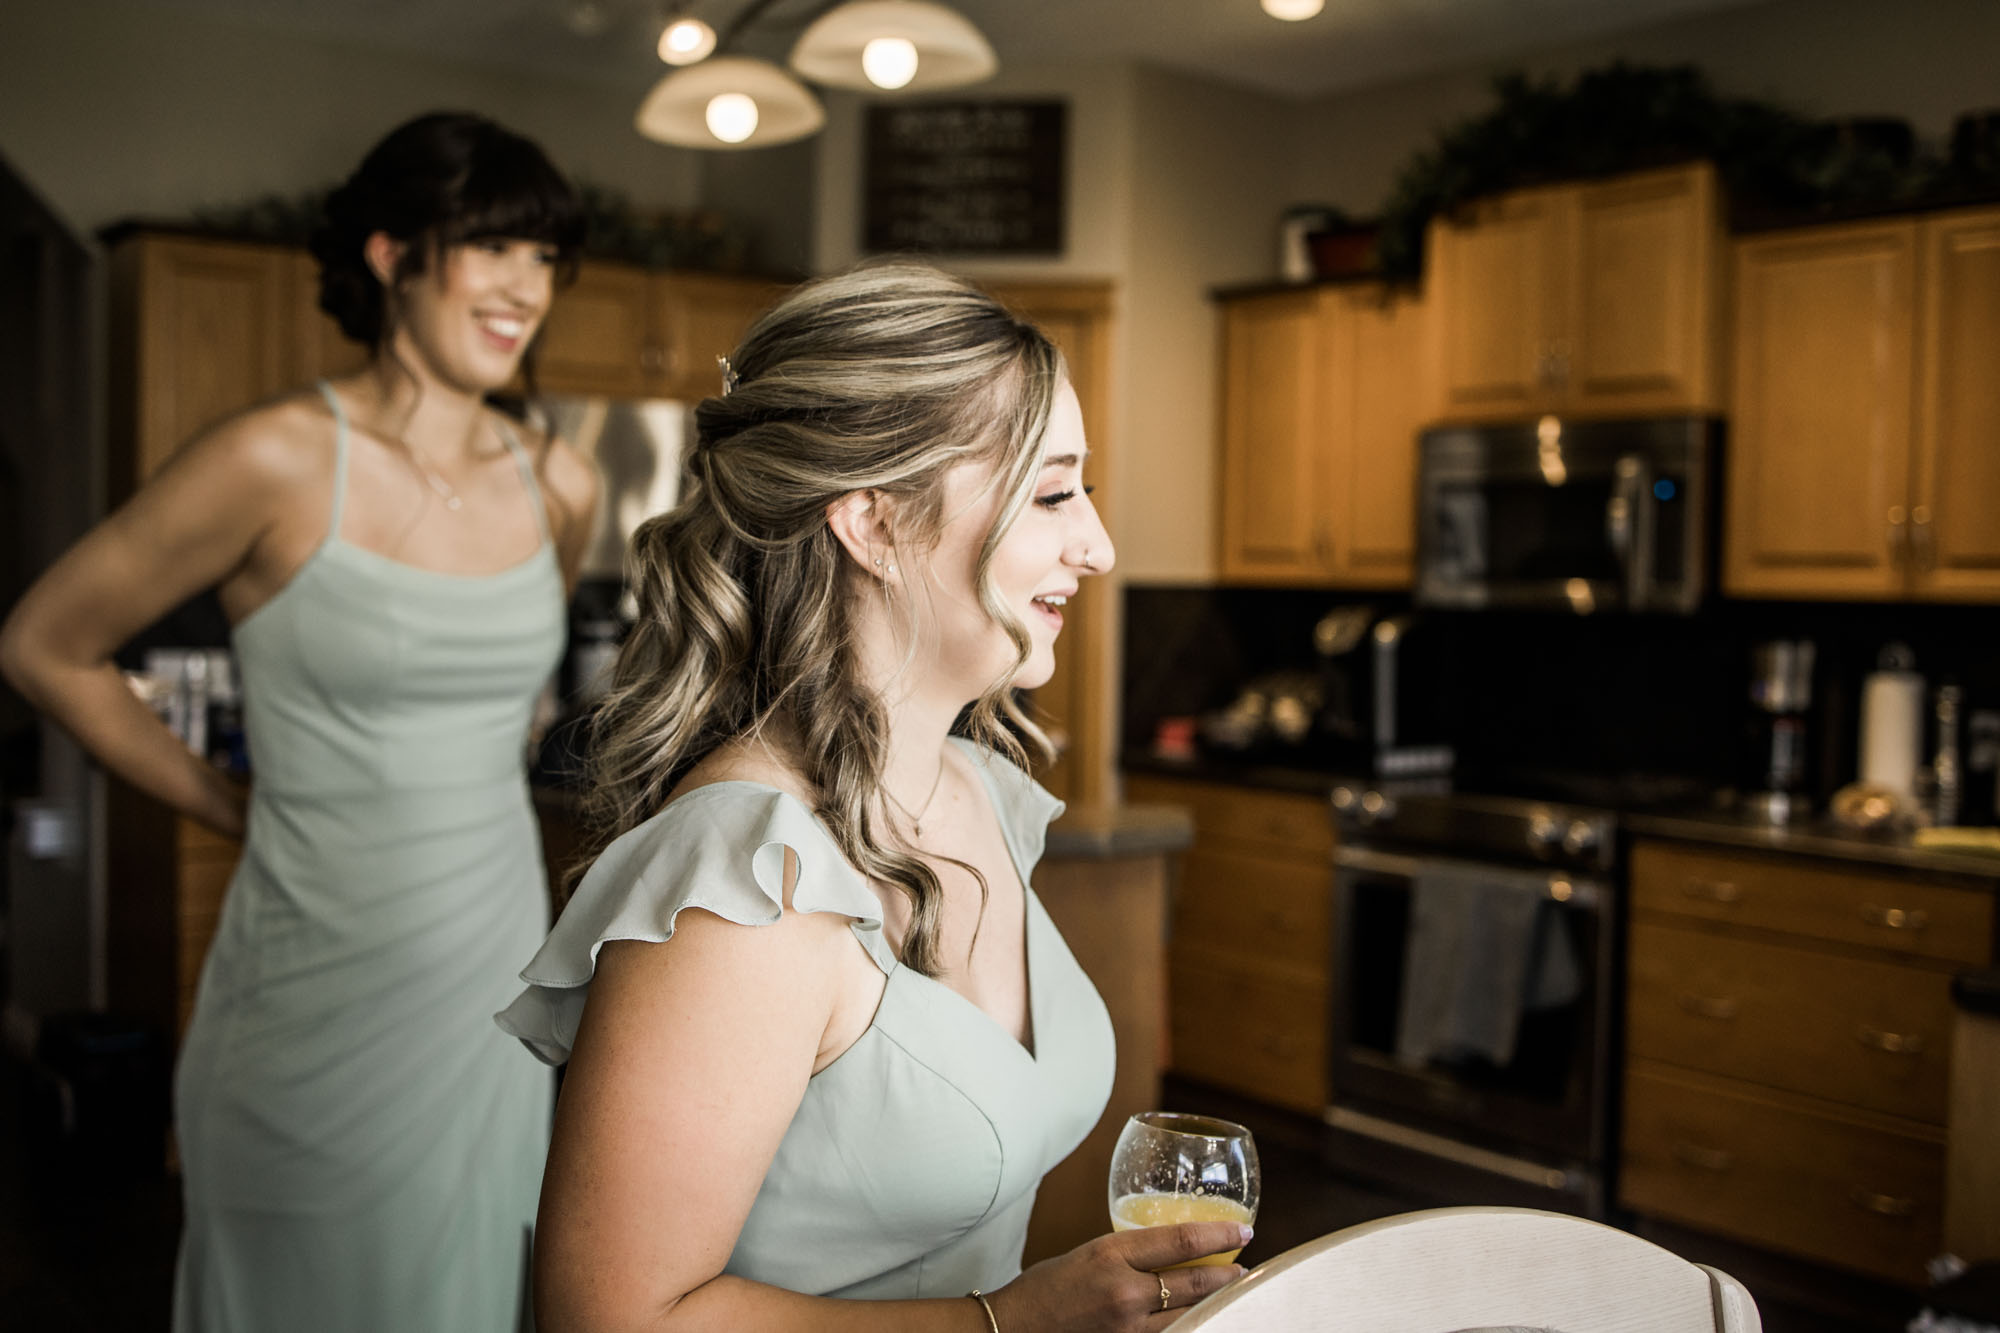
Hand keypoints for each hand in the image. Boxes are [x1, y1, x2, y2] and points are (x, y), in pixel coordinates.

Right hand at [987, 1221, 1249, 1330]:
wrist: (1014, 1329)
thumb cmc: (1044, 1288)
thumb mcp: (1087, 1253)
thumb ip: (1127, 1254)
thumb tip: (1166, 1254)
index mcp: (1112, 1254)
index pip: (1181, 1240)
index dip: (1219, 1234)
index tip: (1242, 1231)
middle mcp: (1124, 1291)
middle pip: (1194, 1281)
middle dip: (1227, 1273)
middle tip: (1244, 1265)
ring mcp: (1128, 1328)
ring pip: (1191, 1314)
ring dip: (1215, 1303)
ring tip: (1229, 1292)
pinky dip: (1189, 1324)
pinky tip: (1199, 1319)